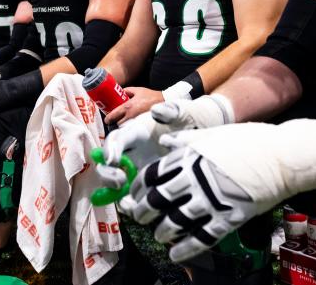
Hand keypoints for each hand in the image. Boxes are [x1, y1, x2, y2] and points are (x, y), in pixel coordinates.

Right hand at [98, 96, 234, 188]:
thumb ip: (171, 110)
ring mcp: (139, 166)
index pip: (116, 139)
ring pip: (116, 179)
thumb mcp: (184, 112)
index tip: (112, 161)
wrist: (207, 132)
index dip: (109, 149)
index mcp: (138, 132)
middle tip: (120, 181)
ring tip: (128, 197)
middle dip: (107, 172)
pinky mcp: (148, 182)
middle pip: (109, 161)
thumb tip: (156, 111)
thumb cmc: (193, 120)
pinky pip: (131, 194)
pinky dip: (128, 201)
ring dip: (114, 188)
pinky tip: (136, 206)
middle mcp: (134, 150)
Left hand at [105, 87, 163, 125]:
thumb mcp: (137, 90)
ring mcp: (137, 121)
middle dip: (115, 123)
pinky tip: (130, 124)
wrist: (163, 101)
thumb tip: (118, 92)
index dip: (108, 118)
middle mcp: (131, 115)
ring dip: (122, 126)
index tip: (107, 120)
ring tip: (122, 122)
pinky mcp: (142, 124)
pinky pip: (132, 128)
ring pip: (125, 127)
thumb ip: (126, 90)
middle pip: (118, 124)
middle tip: (114, 120)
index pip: (114, 115)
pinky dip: (129, 127)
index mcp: (128, 106)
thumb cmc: (150, 95)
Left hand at [118, 119, 315, 262]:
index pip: (154, 174)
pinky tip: (176, 253)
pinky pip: (202, 237)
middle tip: (139, 216)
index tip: (133, 194)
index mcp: (191, 156)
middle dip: (144, 210)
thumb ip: (187, 139)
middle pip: (159, 199)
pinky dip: (185, 248)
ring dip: (163, 230)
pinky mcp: (229, 217)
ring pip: (176, 221)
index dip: (139, 187)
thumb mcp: (215, 133)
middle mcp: (197, 178)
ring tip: (159, 235)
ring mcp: (212, 199)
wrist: (284, 157)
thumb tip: (164, 141)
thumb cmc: (251, 140)